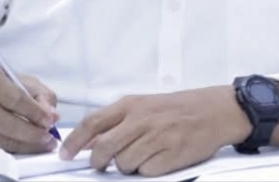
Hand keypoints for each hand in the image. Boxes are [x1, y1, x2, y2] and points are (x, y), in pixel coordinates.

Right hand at [0, 66, 59, 153]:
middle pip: (10, 123)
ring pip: (5, 141)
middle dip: (34, 133)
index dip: (36, 112)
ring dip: (29, 145)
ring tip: (44, 143)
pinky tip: (26, 146)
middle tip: (50, 137)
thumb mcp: (18, 79)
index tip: (51, 120)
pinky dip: (16, 150)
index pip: (16, 99)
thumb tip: (52, 114)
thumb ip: (39, 93)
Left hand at [59, 86, 250, 176]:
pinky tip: (157, 159)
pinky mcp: (169, 155)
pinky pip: (145, 172)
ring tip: (142, 154)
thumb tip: (88, 141)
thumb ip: (116, 120)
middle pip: (103, 149)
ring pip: (123, 164)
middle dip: (98, 162)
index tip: (65, 154)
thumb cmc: (176, 108)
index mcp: (131, 105)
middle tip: (101, 164)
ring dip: (127, 166)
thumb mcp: (143, 105)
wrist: (213, 111)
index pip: (92, 123)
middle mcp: (140, 120)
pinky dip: (147, 170)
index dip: (74, 141)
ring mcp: (155, 138)